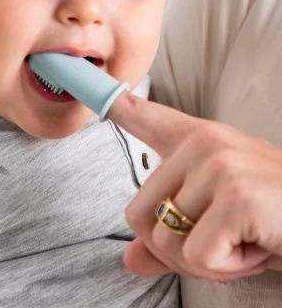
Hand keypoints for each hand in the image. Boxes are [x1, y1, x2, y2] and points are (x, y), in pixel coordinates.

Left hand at [109, 91, 281, 281]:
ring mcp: (220, 167)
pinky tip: (257, 247)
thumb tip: (129, 260)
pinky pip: (196, 256)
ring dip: (204, 262)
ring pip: (163, 239)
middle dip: (174, 248)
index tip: (94, 89)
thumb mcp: (217, 224)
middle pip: (138, 215)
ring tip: (243, 241)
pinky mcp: (237, 197)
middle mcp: (204, 145)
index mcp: (198, 141)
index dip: (117, 104)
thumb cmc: (274, 219)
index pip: (146, 116)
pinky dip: (226, 269)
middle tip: (222, 243)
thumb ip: (170, 239)